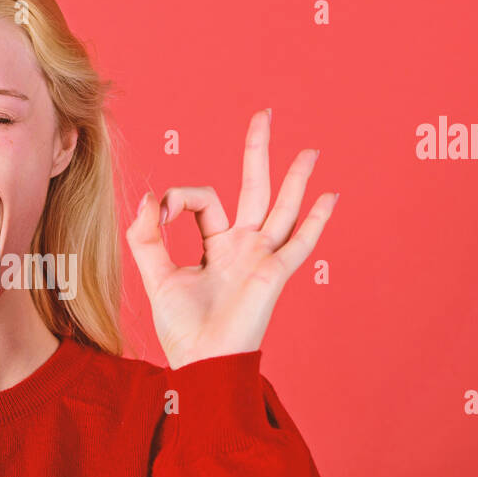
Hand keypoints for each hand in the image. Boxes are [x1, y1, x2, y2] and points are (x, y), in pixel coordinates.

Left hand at [125, 108, 337, 368]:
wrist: (201, 361)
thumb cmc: (182, 328)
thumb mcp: (156, 276)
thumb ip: (147, 237)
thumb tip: (149, 196)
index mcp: (215, 245)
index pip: (203, 200)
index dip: (178, 197)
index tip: (159, 211)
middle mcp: (242, 246)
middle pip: (253, 187)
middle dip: (257, 150)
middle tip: (263, 115)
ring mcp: (261, 257)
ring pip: (282, 207)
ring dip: (295, 178)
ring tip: (309, 151)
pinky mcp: (273, 273)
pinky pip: (299, 243)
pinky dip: (316, 221)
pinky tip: (330, 197)